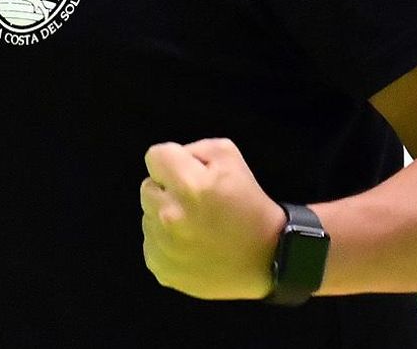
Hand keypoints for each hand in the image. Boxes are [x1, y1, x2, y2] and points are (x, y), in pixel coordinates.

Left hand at [140, 138, 284, 299]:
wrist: (268, 260)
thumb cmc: (250, 206)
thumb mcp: (231, 158)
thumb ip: (197, 149)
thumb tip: (174, 159)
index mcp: (188, 185)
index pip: (155, 156)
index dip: (172, 162)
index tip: (188, 174)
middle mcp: (169, 215)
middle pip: (148, 186)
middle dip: (168, 190)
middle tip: (196, 203)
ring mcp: (162, 244)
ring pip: (148, 215)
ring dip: (166, 216)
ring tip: (197, 227)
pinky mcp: (160, 267)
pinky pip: (151, 243)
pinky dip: (166, 243)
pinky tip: (192, 246)